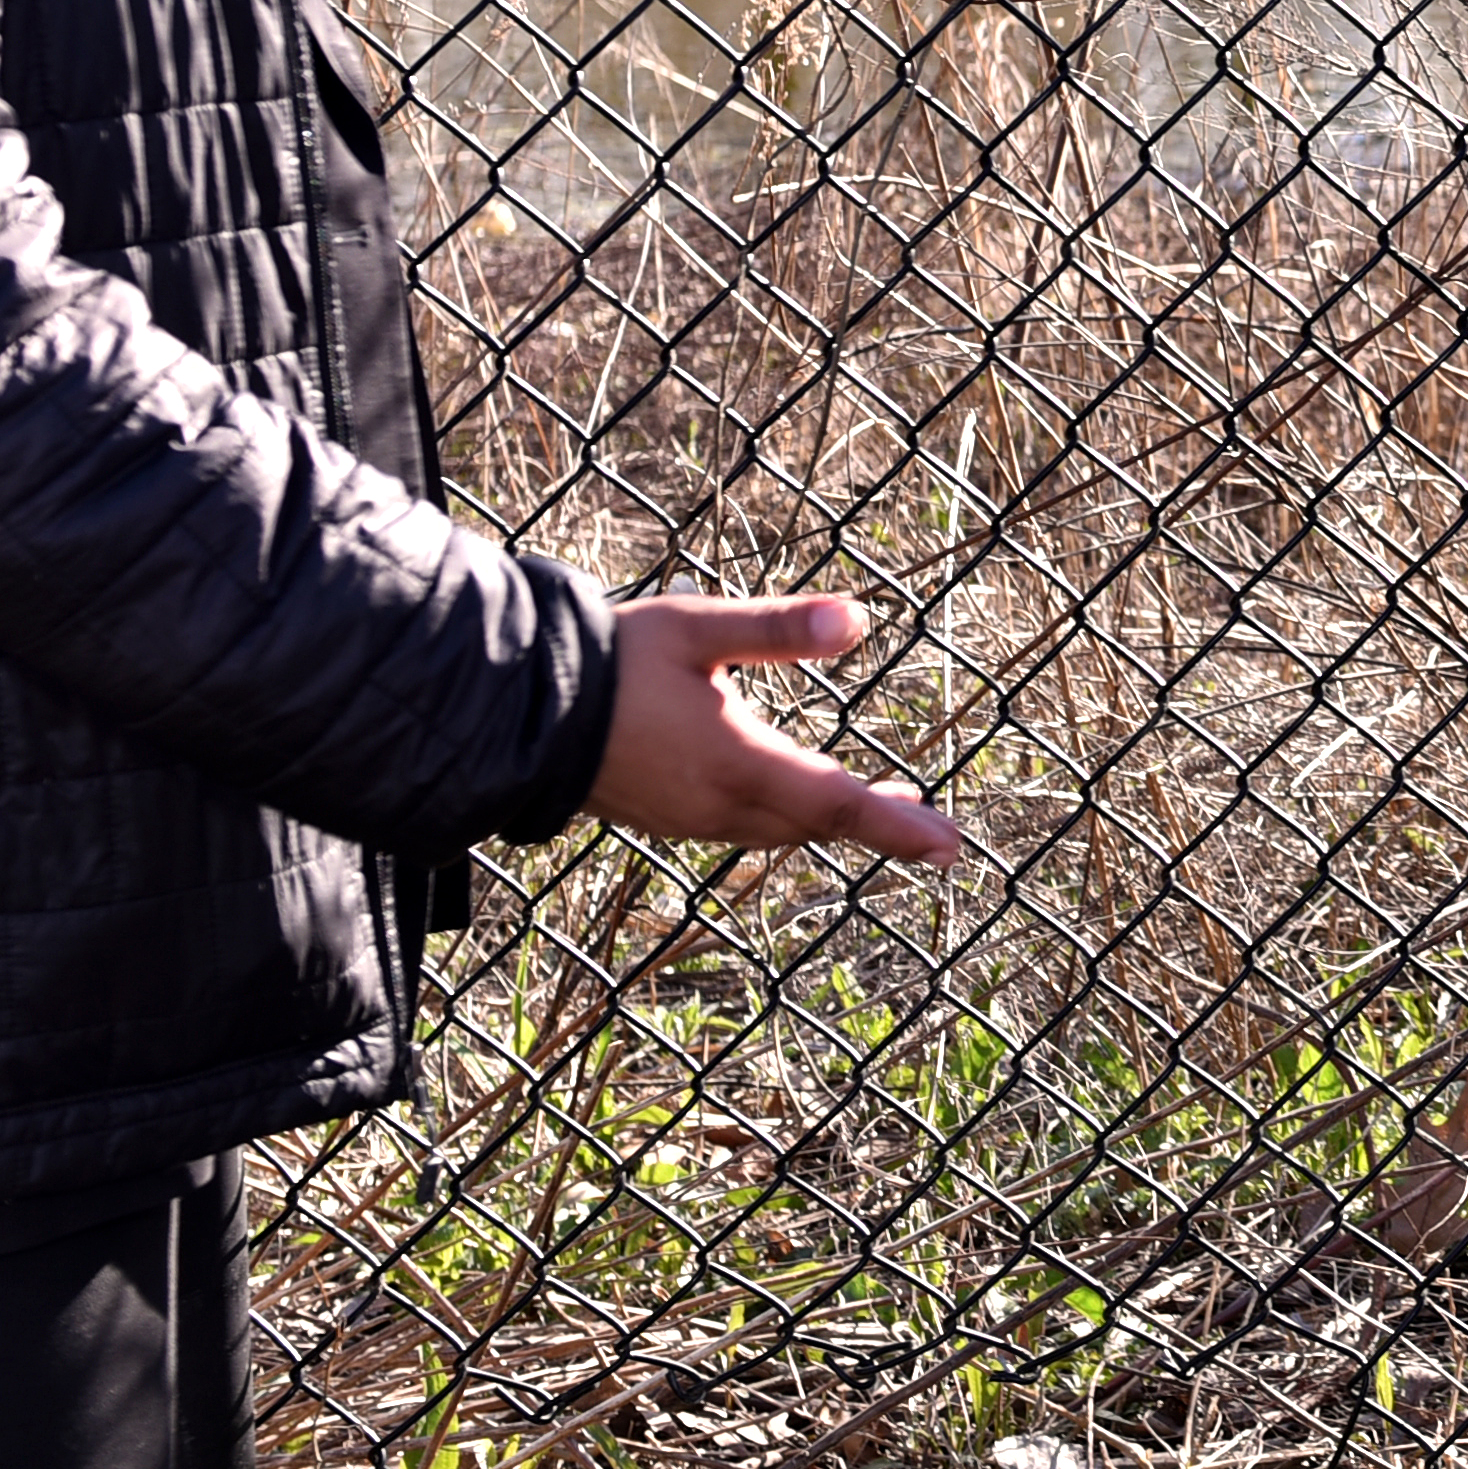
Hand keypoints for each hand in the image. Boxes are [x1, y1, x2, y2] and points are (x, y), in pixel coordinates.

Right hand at [585, 593, 965, 862]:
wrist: (516, 711)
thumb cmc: (611, 661)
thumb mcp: (697, 630)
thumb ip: (778, 629)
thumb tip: (857, 620)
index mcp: (736, 763)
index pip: (835, 803)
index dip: (897, 826)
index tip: (951, 847)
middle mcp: (718, 805)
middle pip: (814, 823)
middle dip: (874, 825)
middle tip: (932, 832)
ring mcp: (689, 819)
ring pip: (779, 830)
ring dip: (829, 820)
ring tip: (880, 806)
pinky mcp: (666, 817)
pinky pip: (743, 828)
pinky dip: (785, 818)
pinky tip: (794, 796)